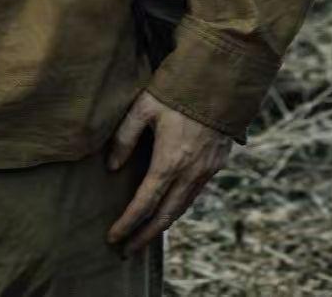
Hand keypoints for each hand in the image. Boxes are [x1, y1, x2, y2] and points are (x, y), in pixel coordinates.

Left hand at [105, 90, 231, 255]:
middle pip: (165, 217)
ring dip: (162, 226)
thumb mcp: (143, 107)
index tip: (112, 238)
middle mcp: (190, 173)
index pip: (145, 204)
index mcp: (170, 161)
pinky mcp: (216, 165)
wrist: (220, 80)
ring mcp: (206, 171)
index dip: (127, 223)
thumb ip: (124, 137)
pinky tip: (167, 210)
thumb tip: (111, 167)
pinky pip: (194, 196)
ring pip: (182, 209)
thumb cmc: (176, 90)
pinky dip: (178, 209)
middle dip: (144, 236)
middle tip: (126, 251)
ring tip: (143, 236)